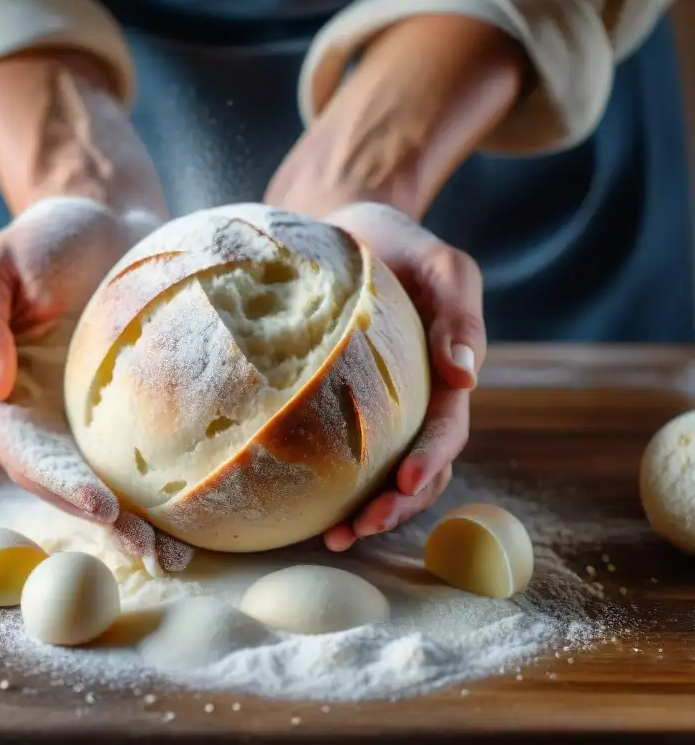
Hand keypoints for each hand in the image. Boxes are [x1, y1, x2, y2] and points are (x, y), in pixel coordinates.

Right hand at [0, 197, 192, 572]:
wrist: (103, 218)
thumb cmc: (43, 237)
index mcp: (1, 395)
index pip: (22, 452)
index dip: (57, 484)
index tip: (100, 506)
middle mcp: (40, 421)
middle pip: (65, 485)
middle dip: (105, 523)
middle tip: (151, 551)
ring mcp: (83, 423)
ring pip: (104, 484)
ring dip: (136, 524)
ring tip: (177, 557)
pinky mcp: (126, 414)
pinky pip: (139, 458)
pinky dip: (162, 491)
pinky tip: (197, 515)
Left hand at [327, 203, 485, 550]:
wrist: (350, 230)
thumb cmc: (401, 246)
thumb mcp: (443, 265)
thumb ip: (461, 314)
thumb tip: (466, 376)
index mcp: (446, 377)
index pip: (447, 429)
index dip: (431, 459)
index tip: (404, 481)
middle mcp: (417, 403)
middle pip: (419, 469)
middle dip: (397, 506)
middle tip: (360, 529)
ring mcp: (382, 410)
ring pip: (383, 473)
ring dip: (367, 511)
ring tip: (333, 538)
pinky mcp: (343, 407)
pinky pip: (341, 452)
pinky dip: (330, 485)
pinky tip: (302, 506)